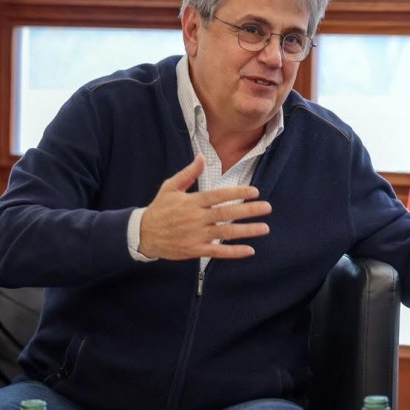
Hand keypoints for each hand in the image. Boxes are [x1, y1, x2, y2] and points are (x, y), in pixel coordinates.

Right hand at [139, 154, 271, 259]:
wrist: (142, 235)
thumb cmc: (159, 209)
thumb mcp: (170, 187)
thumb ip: (188, 173)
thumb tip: (202, 156)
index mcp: (192, 202)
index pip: (219, 195)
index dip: (237, 192)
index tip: (255, 191)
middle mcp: (196, 218)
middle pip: (227, 214)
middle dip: (249, 210)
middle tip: (267, 208)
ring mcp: (196, 235)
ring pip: (226, 233)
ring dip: (247, 231)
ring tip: (264, 228)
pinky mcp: (194, 250)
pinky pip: (217, 252)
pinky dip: (234, 252)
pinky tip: (250, 250)